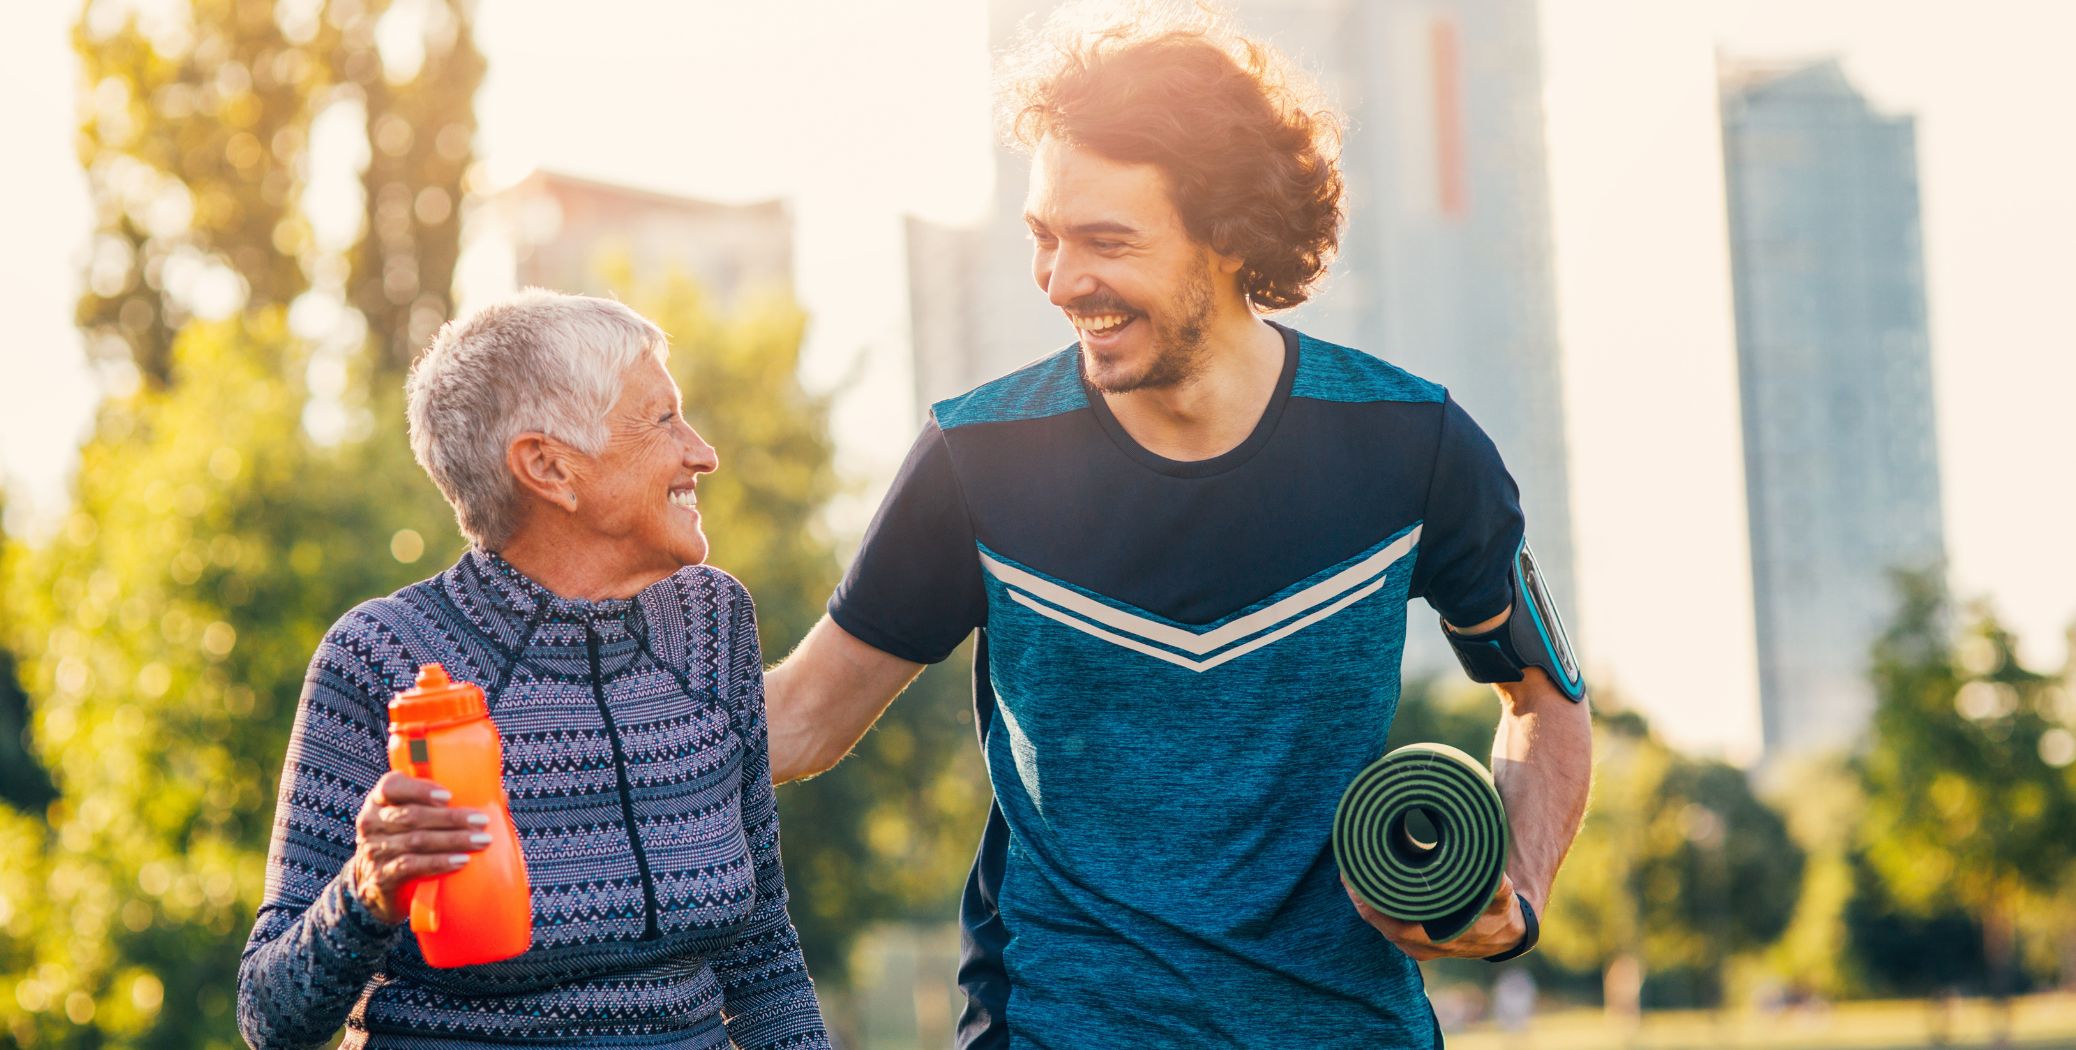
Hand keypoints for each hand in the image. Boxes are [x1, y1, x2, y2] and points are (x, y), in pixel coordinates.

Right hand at [347, 772, 491, 923]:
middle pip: (412, 815)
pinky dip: (439, 862)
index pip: (391, 786)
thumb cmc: (408, 841)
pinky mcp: (381, 876)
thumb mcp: (417, 819)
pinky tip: (461, 861)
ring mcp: (374, 850)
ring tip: (481, 841)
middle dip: (452, 818)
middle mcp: (372, 822)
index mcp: (380, 800)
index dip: (419, 789)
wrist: (377, 887)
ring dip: (453, 840)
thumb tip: (499, 795)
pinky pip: (411, 866)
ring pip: (416, 841)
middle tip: (482, 821)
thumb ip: (448, 803)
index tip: (449, 796)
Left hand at [1344, 873, 1526, 961]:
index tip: (1353, 877)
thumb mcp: (1501, 899)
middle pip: (1375, 918)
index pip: (1389, 923)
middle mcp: (1416, 944)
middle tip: (1347, 862)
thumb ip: (1498, 888)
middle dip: (1358, 891)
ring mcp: (1411, 940)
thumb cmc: (1499, 915)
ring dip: (1362, 894)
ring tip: (1350, 866)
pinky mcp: (1410, 932)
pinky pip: (1383, 916)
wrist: (1503, 934)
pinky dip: (1372, 899)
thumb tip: (1495, 875)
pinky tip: (1363, 879)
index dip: (1368, 901)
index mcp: (1434, 940)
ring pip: (1376, 917)